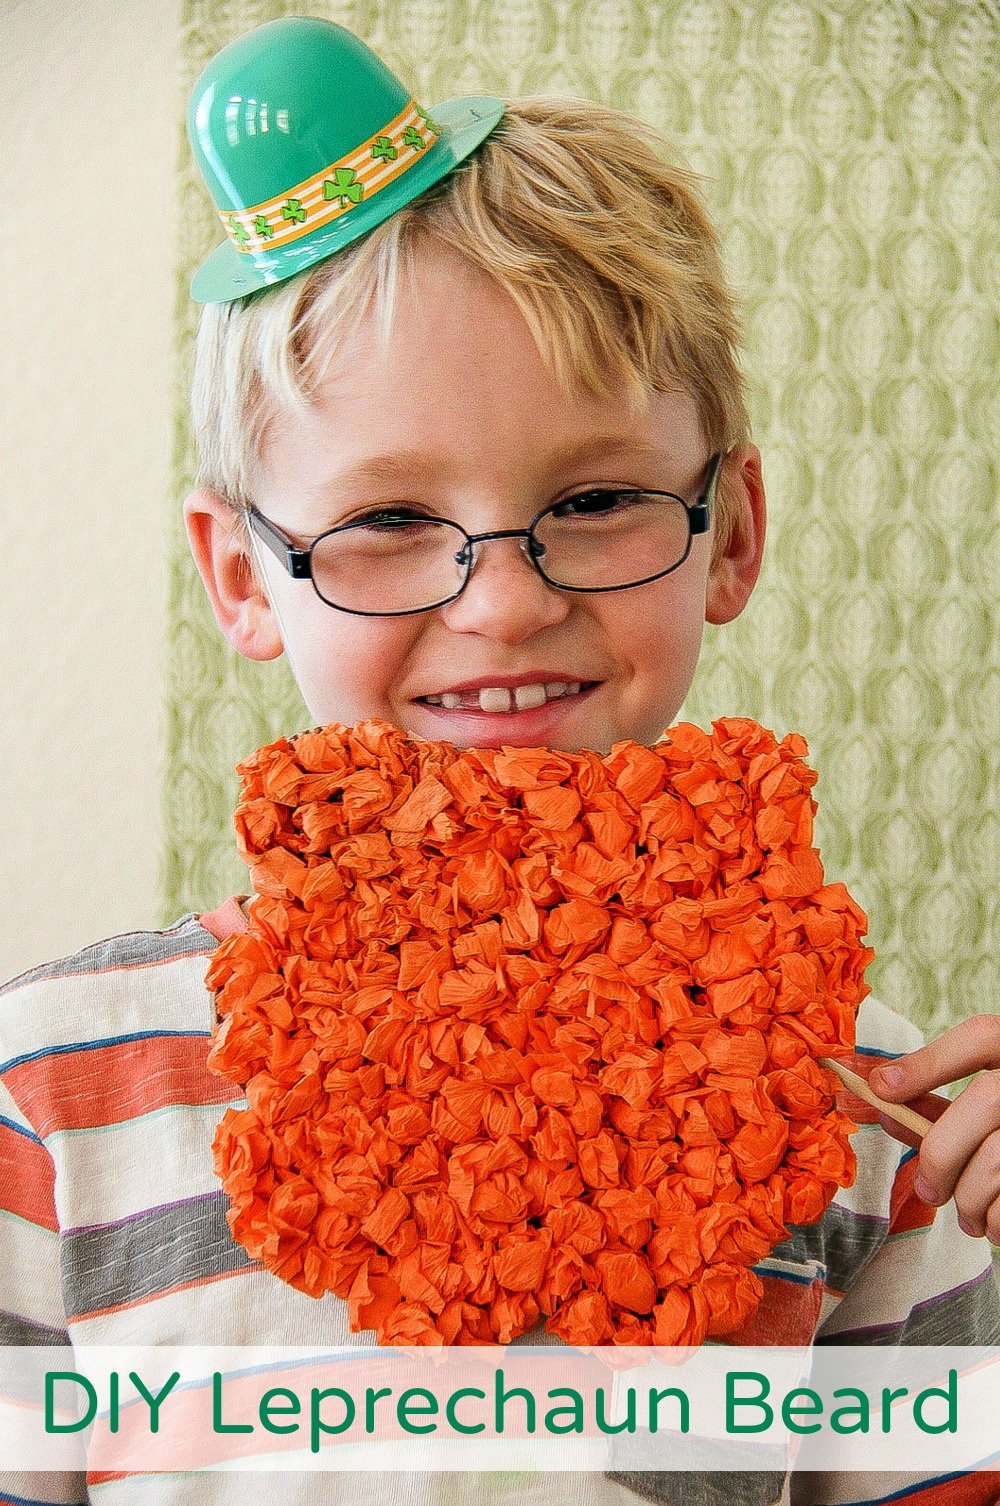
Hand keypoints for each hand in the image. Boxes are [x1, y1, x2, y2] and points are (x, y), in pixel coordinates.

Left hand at [868, 1015, 999, 1240]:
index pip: (982, 1036)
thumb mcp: (983, 1113)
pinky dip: (996, 1221)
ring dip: (970, 1199)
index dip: (929, 1061)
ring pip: (998, 1159)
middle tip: (927, 1189)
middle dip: (942, 1151)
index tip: (880, 1087)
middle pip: (987, 1098)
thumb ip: (938, 1107)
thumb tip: (882, 1109)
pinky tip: (994, 1222)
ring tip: (968, 1216)